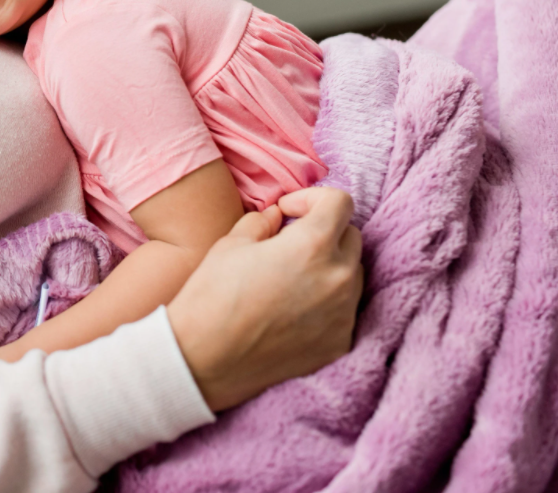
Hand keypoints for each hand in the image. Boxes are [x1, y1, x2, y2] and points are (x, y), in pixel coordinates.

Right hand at [166, 187, 362, 411]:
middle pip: (351, 237)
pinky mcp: (340, 344)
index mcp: (313, 245)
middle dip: (324, 230)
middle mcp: (339, 278)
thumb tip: (278, 217)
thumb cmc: (213, 294)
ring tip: (294, 275)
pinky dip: (328, 301)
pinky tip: (295, 307)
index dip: (312, 198)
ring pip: (352, 274)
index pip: (340, 202)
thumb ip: (263, 221)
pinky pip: (345, 310)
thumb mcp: (232, 242)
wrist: (205, 359)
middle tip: (291, 240)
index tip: (288, 211)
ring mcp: (343, 314)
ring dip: (330, 265)